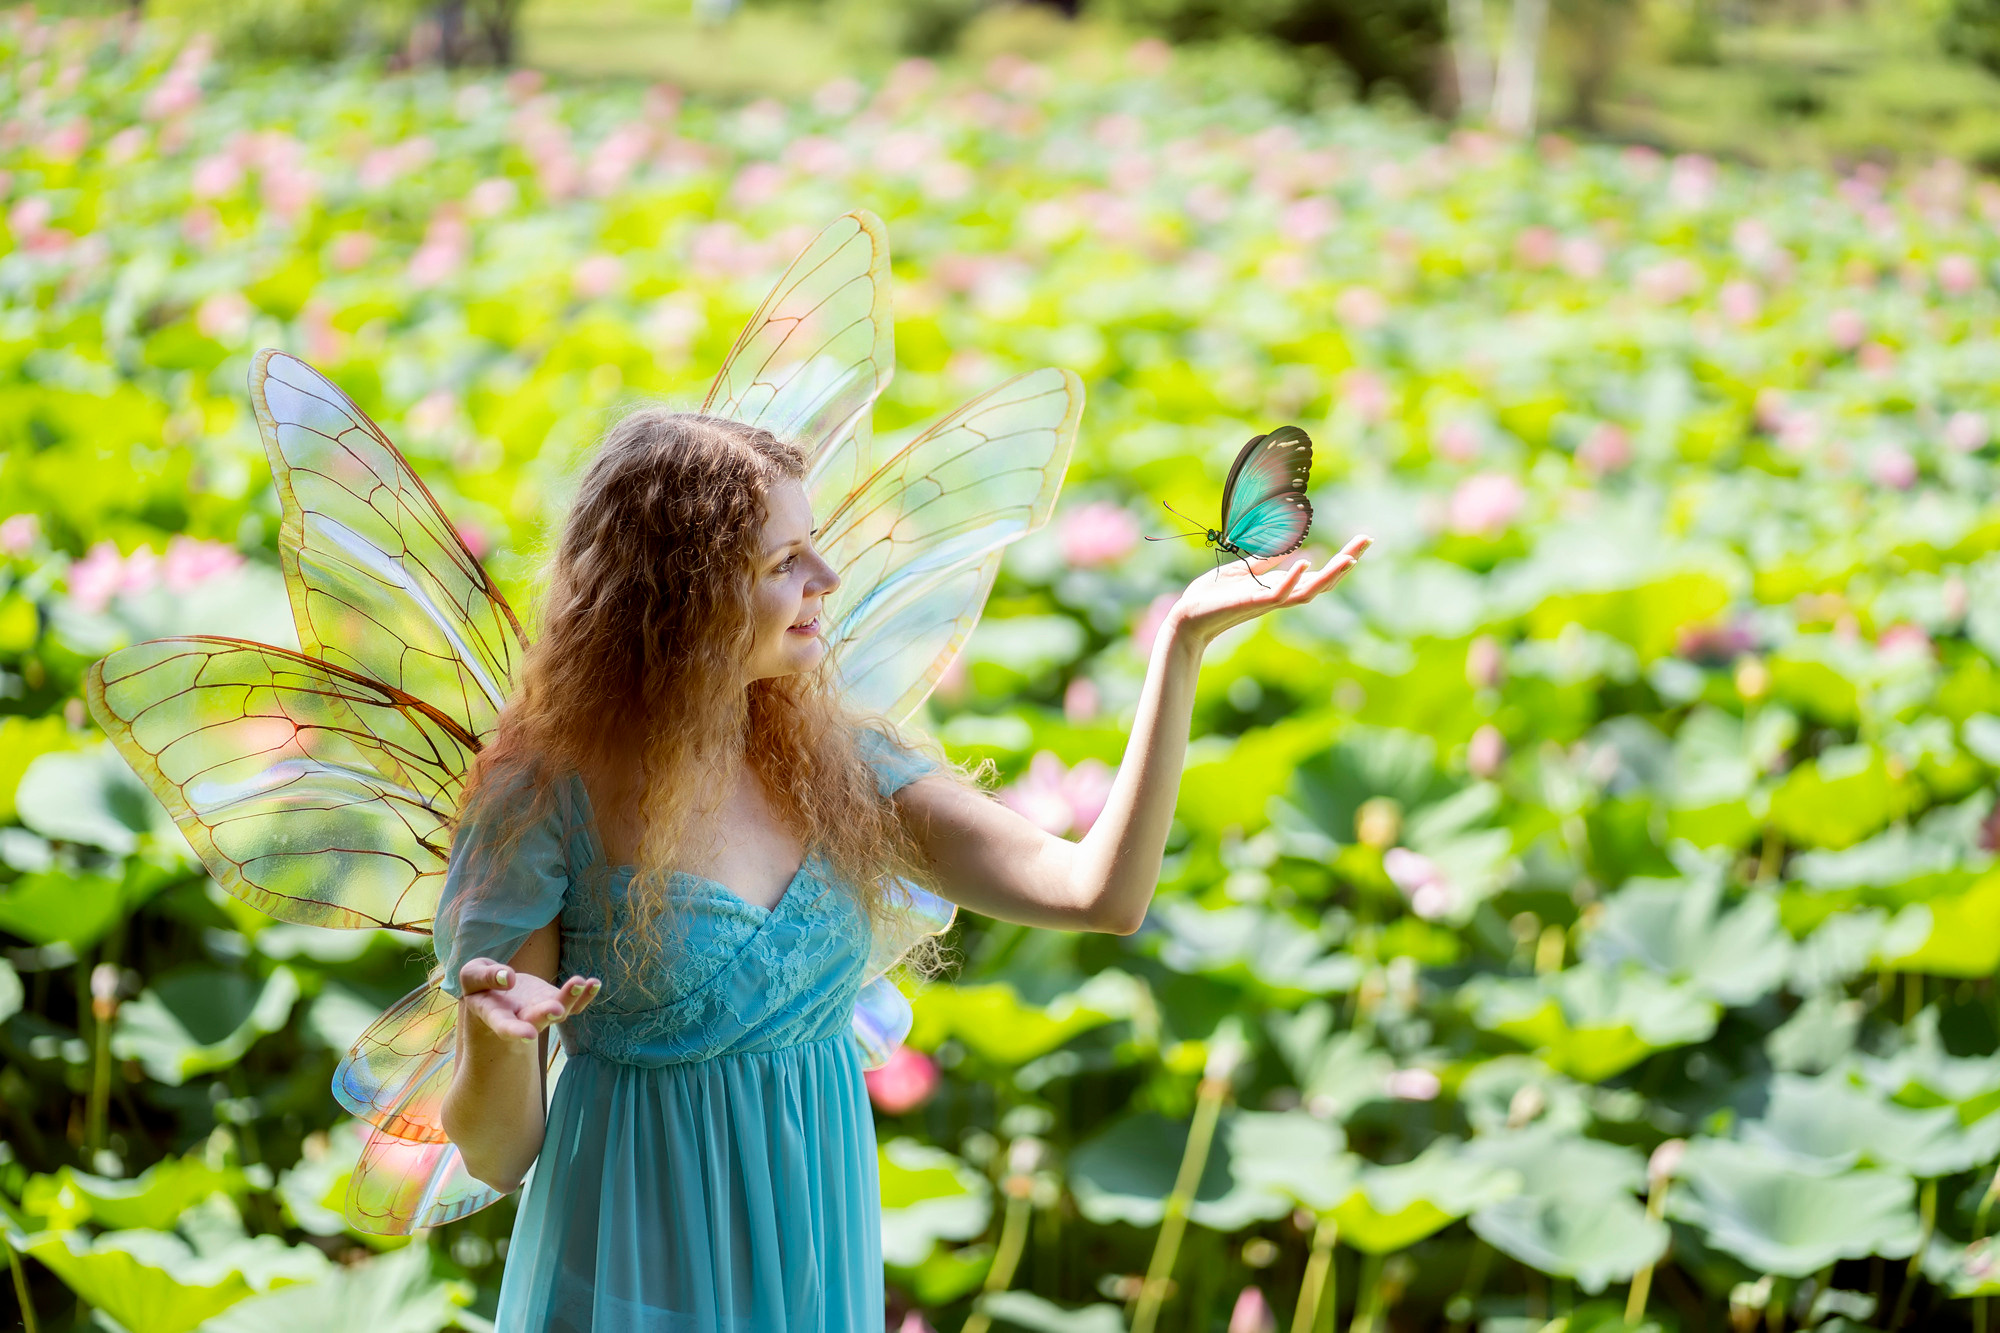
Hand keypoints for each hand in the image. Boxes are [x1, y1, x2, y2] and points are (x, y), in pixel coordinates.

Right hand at [459, 957, 599, 1042]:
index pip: (504, 1026)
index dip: (516, 1031)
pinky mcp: (554, 1001)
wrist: (496, 995)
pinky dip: (585, 995)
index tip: (530, 1035)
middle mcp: (520, 1018)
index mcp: (494, 1015)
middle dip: (545, 1015)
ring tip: (581, 982)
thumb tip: (508, 978)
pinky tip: (595, 983)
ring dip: (570, 999)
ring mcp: (540, 1011)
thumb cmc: (481, 986)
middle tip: (557, 1010)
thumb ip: (484, 976)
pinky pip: (573, 1003)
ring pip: (558, 1011)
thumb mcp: (471, 976)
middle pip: (535, 1020)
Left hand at [1164, 533, 1371, 649]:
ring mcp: (1269, 601)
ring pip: (1309, 592)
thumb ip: (1265, 561)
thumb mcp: (1243, 570)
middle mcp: (1281, 596)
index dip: (1341, 558)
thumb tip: (1287, 548)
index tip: (1362, 541)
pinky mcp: (1253, 603)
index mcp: (1280, 586)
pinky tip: (1305, 563)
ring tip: (1350, 558)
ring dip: (1330, 575)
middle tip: (1367, 540)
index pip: (1319, 573)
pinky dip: (1292, 579)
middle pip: (1323, 583)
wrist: (1189, 615)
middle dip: (1346, 562)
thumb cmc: (1214, 595)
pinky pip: (1278, 594)